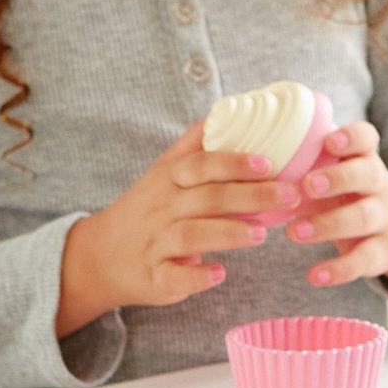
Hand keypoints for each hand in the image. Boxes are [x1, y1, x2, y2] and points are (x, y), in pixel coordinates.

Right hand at [55, 118, 301, 336]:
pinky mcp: (153, 276)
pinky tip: (219, 274)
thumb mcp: (162, 171)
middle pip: (207, 198)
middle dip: (250, 196)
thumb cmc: (146, 209)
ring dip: (228, 233)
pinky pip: (173, 277)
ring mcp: (156, 243)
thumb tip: (225, 110)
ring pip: (191, 234)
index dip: (233, 162)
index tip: (267, 163)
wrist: (99, 255)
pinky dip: (196, 277)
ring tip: (261, 235)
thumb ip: (193, 145)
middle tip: (289, 196)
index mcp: (169, 180)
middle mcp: (162, 208)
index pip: (201, 165)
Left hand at [282, 120, 387, 290]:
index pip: (366, 138)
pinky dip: (340, 269)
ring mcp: (384, 217)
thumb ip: (307, 163)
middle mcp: (378, 184)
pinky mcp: (384, 250)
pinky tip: (315, 276)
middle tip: (307, 185)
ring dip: (328, 224)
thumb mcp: (336, 173)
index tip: (330, 142)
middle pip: (366, 175)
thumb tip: (251, 159)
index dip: (351, 138)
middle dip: (338, 179)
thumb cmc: (346, 193)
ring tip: (293, 232)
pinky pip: (364, 259)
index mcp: (363, 158)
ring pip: (363, 217)